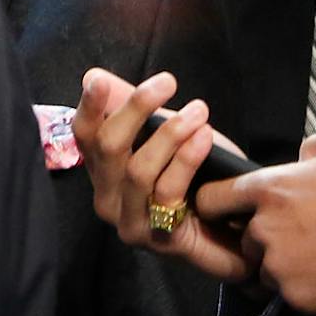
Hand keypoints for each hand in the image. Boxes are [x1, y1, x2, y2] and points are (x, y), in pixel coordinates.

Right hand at [73, 67, 252, 281]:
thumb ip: (132, 108)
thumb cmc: (197, 175)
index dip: (88, 108)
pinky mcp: (159, 239)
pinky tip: (204, 137)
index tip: (98, 81)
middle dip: (136, 109)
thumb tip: (94, 75)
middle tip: (169, 81)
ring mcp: (131, 222)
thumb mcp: (164, 134)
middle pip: (108, 148)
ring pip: (138, 170)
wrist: (231, 224)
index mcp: (105, 171)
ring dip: (171, 133)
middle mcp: (108, 199)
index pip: (84, 137)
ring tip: (199, 110)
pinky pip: (168, 191)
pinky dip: (187, 158)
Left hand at [197, 119, 315, 313]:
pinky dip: (307, 283)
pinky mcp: (300, 298)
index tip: (231, 206)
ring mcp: (282, 267)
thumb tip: (303, 156)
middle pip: (246, 237)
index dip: (220, 201)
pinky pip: (291, 291)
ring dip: (286, 261)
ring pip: (268, 267)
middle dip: (267, 233)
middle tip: (306, 227)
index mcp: (275, 187)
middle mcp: (268, 229)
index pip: (215, 198)